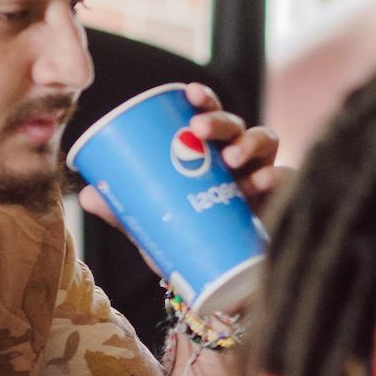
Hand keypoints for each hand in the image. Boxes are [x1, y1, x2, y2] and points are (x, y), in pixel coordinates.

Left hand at [79, 84, 285, 262]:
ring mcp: (263, 176)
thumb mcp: (156, 224)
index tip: (189, 93)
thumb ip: (126, 210)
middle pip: (236, 125)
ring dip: (249, 143)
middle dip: (220, 121)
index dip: (204, 100)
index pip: (211, 117)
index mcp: (210, 154)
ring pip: (267, 142)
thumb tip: (87, 194)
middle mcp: (240, 159)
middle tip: (200, 129)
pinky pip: (288, 179)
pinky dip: (279, 176)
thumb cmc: (190, 242)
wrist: (223, 282)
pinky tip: (265, 182)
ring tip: (231, 158)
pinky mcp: (281, 200)